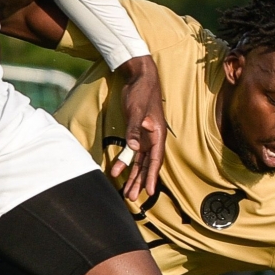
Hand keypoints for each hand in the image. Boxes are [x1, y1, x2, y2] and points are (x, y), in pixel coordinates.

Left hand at [112, 56, 164, 202]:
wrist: (139, 77)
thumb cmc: (142, 92)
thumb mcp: (137, 110)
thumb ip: (134, 129)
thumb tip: (134, 148)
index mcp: (158, 134)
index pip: (155, 160)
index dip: (152, 177)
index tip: (150, 192)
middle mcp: (153, 138)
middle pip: (147, 165)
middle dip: (140, 182)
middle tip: (132, 197)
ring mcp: (144, 136)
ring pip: (140, 162)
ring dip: (133, 176)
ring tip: (126, 192)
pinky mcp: (136, 133)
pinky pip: (131, 152)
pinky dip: (125, 161)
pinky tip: (117, 171)